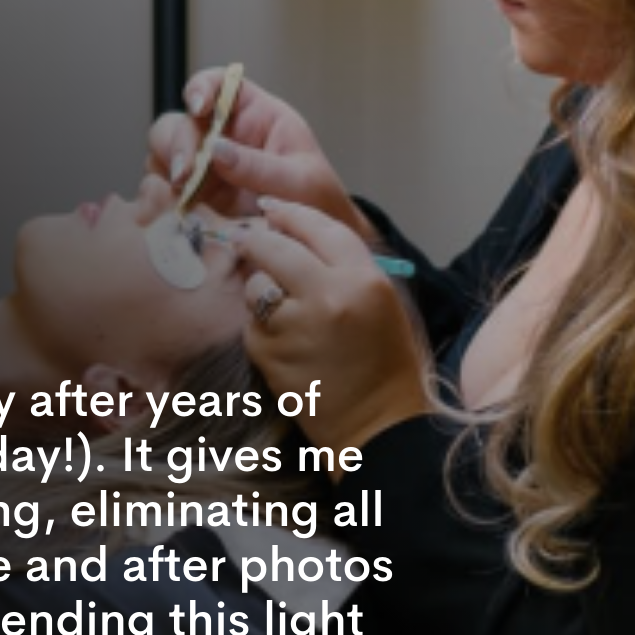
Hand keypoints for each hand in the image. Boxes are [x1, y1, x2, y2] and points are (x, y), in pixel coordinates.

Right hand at [148, 70, 377, 241]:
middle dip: (178, 144)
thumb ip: (261, 167)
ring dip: (168, 173)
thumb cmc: (318, 204)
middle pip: (181, 122)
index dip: (201, 88)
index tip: (198, 107)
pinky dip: (165, 200)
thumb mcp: (302, 182)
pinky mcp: (194, 199)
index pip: (219, 84)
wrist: (314, 250)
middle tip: (186, 174)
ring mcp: (204, 168)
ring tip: (185, 198)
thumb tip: (216, 150)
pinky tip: (181, 213)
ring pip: (164, 155)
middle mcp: (223, 136)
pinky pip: (164, 191)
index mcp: (255, 116)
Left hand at [233, 198, 430, 453]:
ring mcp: (296, 327)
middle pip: (276, 246)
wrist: (378, 427)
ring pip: (256, 285)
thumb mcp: (381, 301)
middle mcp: (329, 296)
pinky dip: (259, 327)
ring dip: (259, 289)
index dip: (291, 212)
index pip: (319, 226)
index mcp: (364, 279)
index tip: (272, 208)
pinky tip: (280, 339)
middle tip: (250, 239)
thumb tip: (294, 230)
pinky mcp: (270, 354)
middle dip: (258, 239)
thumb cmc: (385, 361)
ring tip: (276, 305)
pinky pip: (251, 324)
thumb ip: (343, 264)